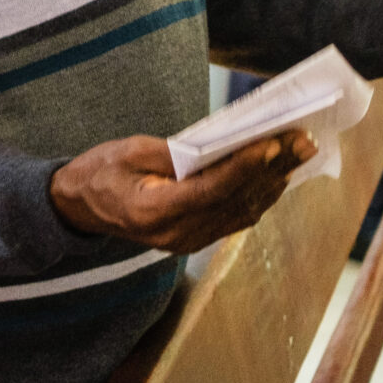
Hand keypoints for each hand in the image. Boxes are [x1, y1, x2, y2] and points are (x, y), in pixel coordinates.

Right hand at [50, 130, 317, 252]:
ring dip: (275, 181)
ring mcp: (187, 241)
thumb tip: (223, 145)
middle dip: (273, 169)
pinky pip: (236, 217)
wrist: (80, 208)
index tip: (272, 144)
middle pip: (235, 201)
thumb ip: (175, 152)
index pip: (210, 190)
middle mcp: (175, 234)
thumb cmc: (99, 172)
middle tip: (303, 140)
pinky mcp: (194, 239)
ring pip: (243, 211)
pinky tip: (278, 173)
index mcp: (152, 213)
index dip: (244, 167)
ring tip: (301, 152)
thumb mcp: (129, 151)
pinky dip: (260, 194)